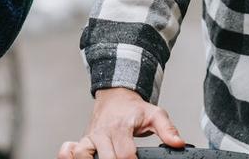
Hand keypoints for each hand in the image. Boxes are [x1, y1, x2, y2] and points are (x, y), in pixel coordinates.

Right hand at [57, 88, 184, 158]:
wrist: (115, 95)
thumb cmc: (134, 109)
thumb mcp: (155, 114)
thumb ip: (167, 130)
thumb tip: (178, 143)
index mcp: (121, 127)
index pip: (126, 154)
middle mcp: (103, 132)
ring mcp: (90, 137)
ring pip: (83, 155)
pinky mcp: (83, 140)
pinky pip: (70, 151)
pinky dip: (70, 156)